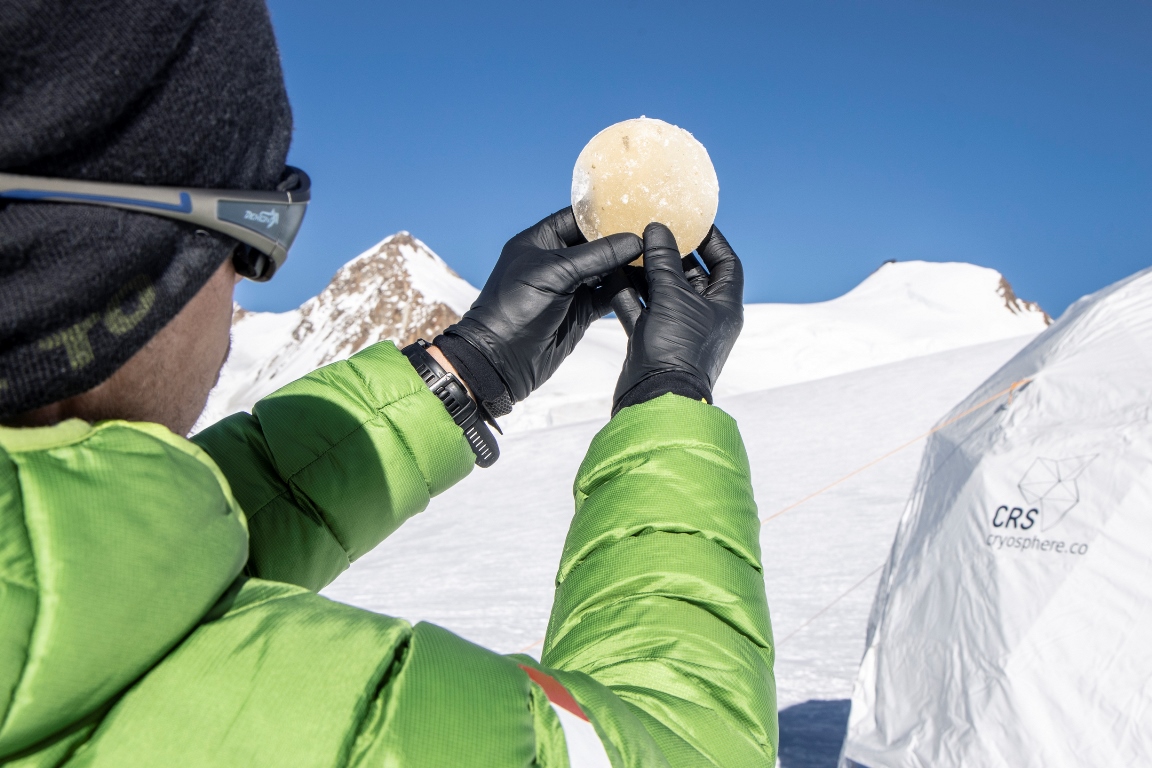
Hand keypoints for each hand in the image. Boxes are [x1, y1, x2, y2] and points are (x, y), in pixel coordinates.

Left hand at [437, 208, 642, 416]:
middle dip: (622, 239)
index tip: (637, 206)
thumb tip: (635, 240)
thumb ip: (597, 255)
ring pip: (605, 269)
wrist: (501, 359)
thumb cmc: (517, 306)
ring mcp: (569, 287)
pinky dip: (625, 290)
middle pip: (595, 243)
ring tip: (657, 255)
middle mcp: (555, 260)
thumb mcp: (555, 272)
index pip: (576, 217)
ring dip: (627, 265)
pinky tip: (647, 282)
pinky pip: (607, 295)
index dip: (604, 212)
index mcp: (539, 240)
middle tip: (655, 231)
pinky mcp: (580, 311)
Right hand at [612, 223, 743, 413]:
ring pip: (662, 291)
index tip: (693, 220)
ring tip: (628, 244)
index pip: (726, 263)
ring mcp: (677, 328)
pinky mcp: (652, 339)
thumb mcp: (673, 297)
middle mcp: (704, 315)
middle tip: (651, 227)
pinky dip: (627, 293)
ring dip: (646, 271)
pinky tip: (612, 272)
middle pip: (691, 274)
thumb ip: (664, 261)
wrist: (655, 399)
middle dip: (671, 252)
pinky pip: (640, 308)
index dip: (713, 240)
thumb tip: (658, 228)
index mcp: (724, 306)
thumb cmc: (677, 349)